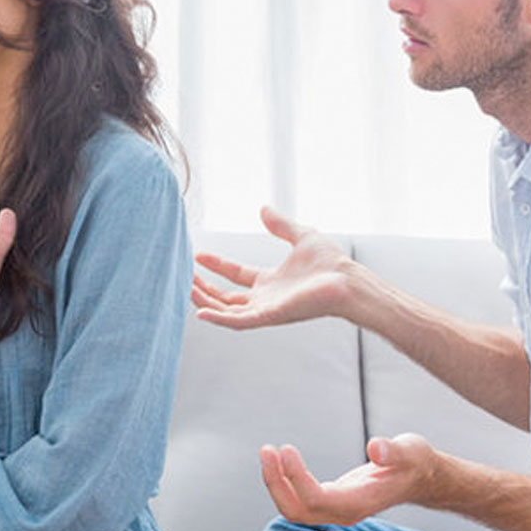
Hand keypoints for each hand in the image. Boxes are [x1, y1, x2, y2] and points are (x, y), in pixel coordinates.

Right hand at [191, 206, 352, 328]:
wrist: (347, 281)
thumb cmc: (331, 263)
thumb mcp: (300, 235)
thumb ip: (280, 225)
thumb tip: (263, 208)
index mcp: (271, 281)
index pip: (236, 274)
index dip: (216, 264)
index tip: (197, 254)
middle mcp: (266, 298)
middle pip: (226, 297)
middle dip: (203, 287)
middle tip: (184, 274)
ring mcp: (266, 309)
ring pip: (226, 311)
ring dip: (205, 301)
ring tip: (185, 288)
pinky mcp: (270, 317)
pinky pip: (239, 321)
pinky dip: (218, 319)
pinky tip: (200, 312)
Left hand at [259, 434, 441, 525]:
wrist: (422, 478)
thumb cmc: (415, 462)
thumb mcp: (411, 450)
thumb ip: (394, 451)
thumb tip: (376, 448)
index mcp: (361, 501)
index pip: (317, 500)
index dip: (296, 478)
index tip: (286, 449)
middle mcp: (345, 511)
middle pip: (298, 512)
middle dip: (277, 484)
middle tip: (267, 449)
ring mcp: (337, 509)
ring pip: (295, 510)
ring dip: (277, 483)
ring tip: (268, 451)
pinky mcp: (333, 501)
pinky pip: (300, 500)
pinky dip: (285, 482)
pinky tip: (279, 459)